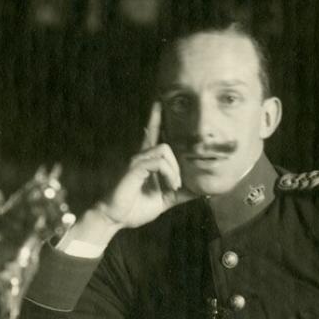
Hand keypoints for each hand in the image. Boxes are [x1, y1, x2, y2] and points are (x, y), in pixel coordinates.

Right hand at [102, 102, 195, 228]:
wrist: (115, 219)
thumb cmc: (137, 207)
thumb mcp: (166, 199)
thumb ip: (182, 192)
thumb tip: (203, 188)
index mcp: (148, 161)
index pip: (153, 133)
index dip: (157, 116)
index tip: (160, 99)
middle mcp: (142, 156)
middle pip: (163, 137)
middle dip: (176, 151)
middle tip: (179, 179)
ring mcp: (137, 160)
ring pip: (165, 148)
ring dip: (175, 169)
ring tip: (175, 186)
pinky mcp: (134, 168)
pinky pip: (158, 162)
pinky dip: (169, 173)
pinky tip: (171, 186)